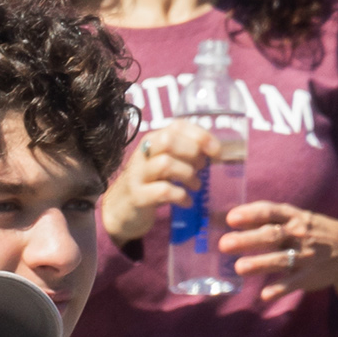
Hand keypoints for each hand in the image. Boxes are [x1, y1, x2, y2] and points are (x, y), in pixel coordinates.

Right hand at [100, 119, 208, 243]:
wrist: (121, 210)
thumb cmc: (150, 184)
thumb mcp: (165, 163)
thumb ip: (184, 154)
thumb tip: (215, 152)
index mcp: (152, 141)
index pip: (177, 126)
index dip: (201, 136)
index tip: (215, 152)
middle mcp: (142, 154)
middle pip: (167, 140)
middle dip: (192, 153)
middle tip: (201, 168)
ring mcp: (137, 175)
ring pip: (165, 164)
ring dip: (188, 175)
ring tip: (195, 185)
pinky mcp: (137, 196)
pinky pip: (162, 191)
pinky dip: (181, 196)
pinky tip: (186, 201)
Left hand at [219, 199, 337, 292]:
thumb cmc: (310, 230)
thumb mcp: (294, 218)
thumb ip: (265, 218)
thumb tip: (226, 216)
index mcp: (294, 217)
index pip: (271, 212)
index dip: (251, 214)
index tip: (230, 218)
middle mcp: (299, 235)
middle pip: (272, 236)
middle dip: (248, 240)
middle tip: (224, 244)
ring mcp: (306, 256)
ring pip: (281, 259)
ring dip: (260, 263)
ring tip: (239, 268)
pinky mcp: (309, 275)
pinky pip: (294, 282)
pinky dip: (280, 289)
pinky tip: (265, 295)